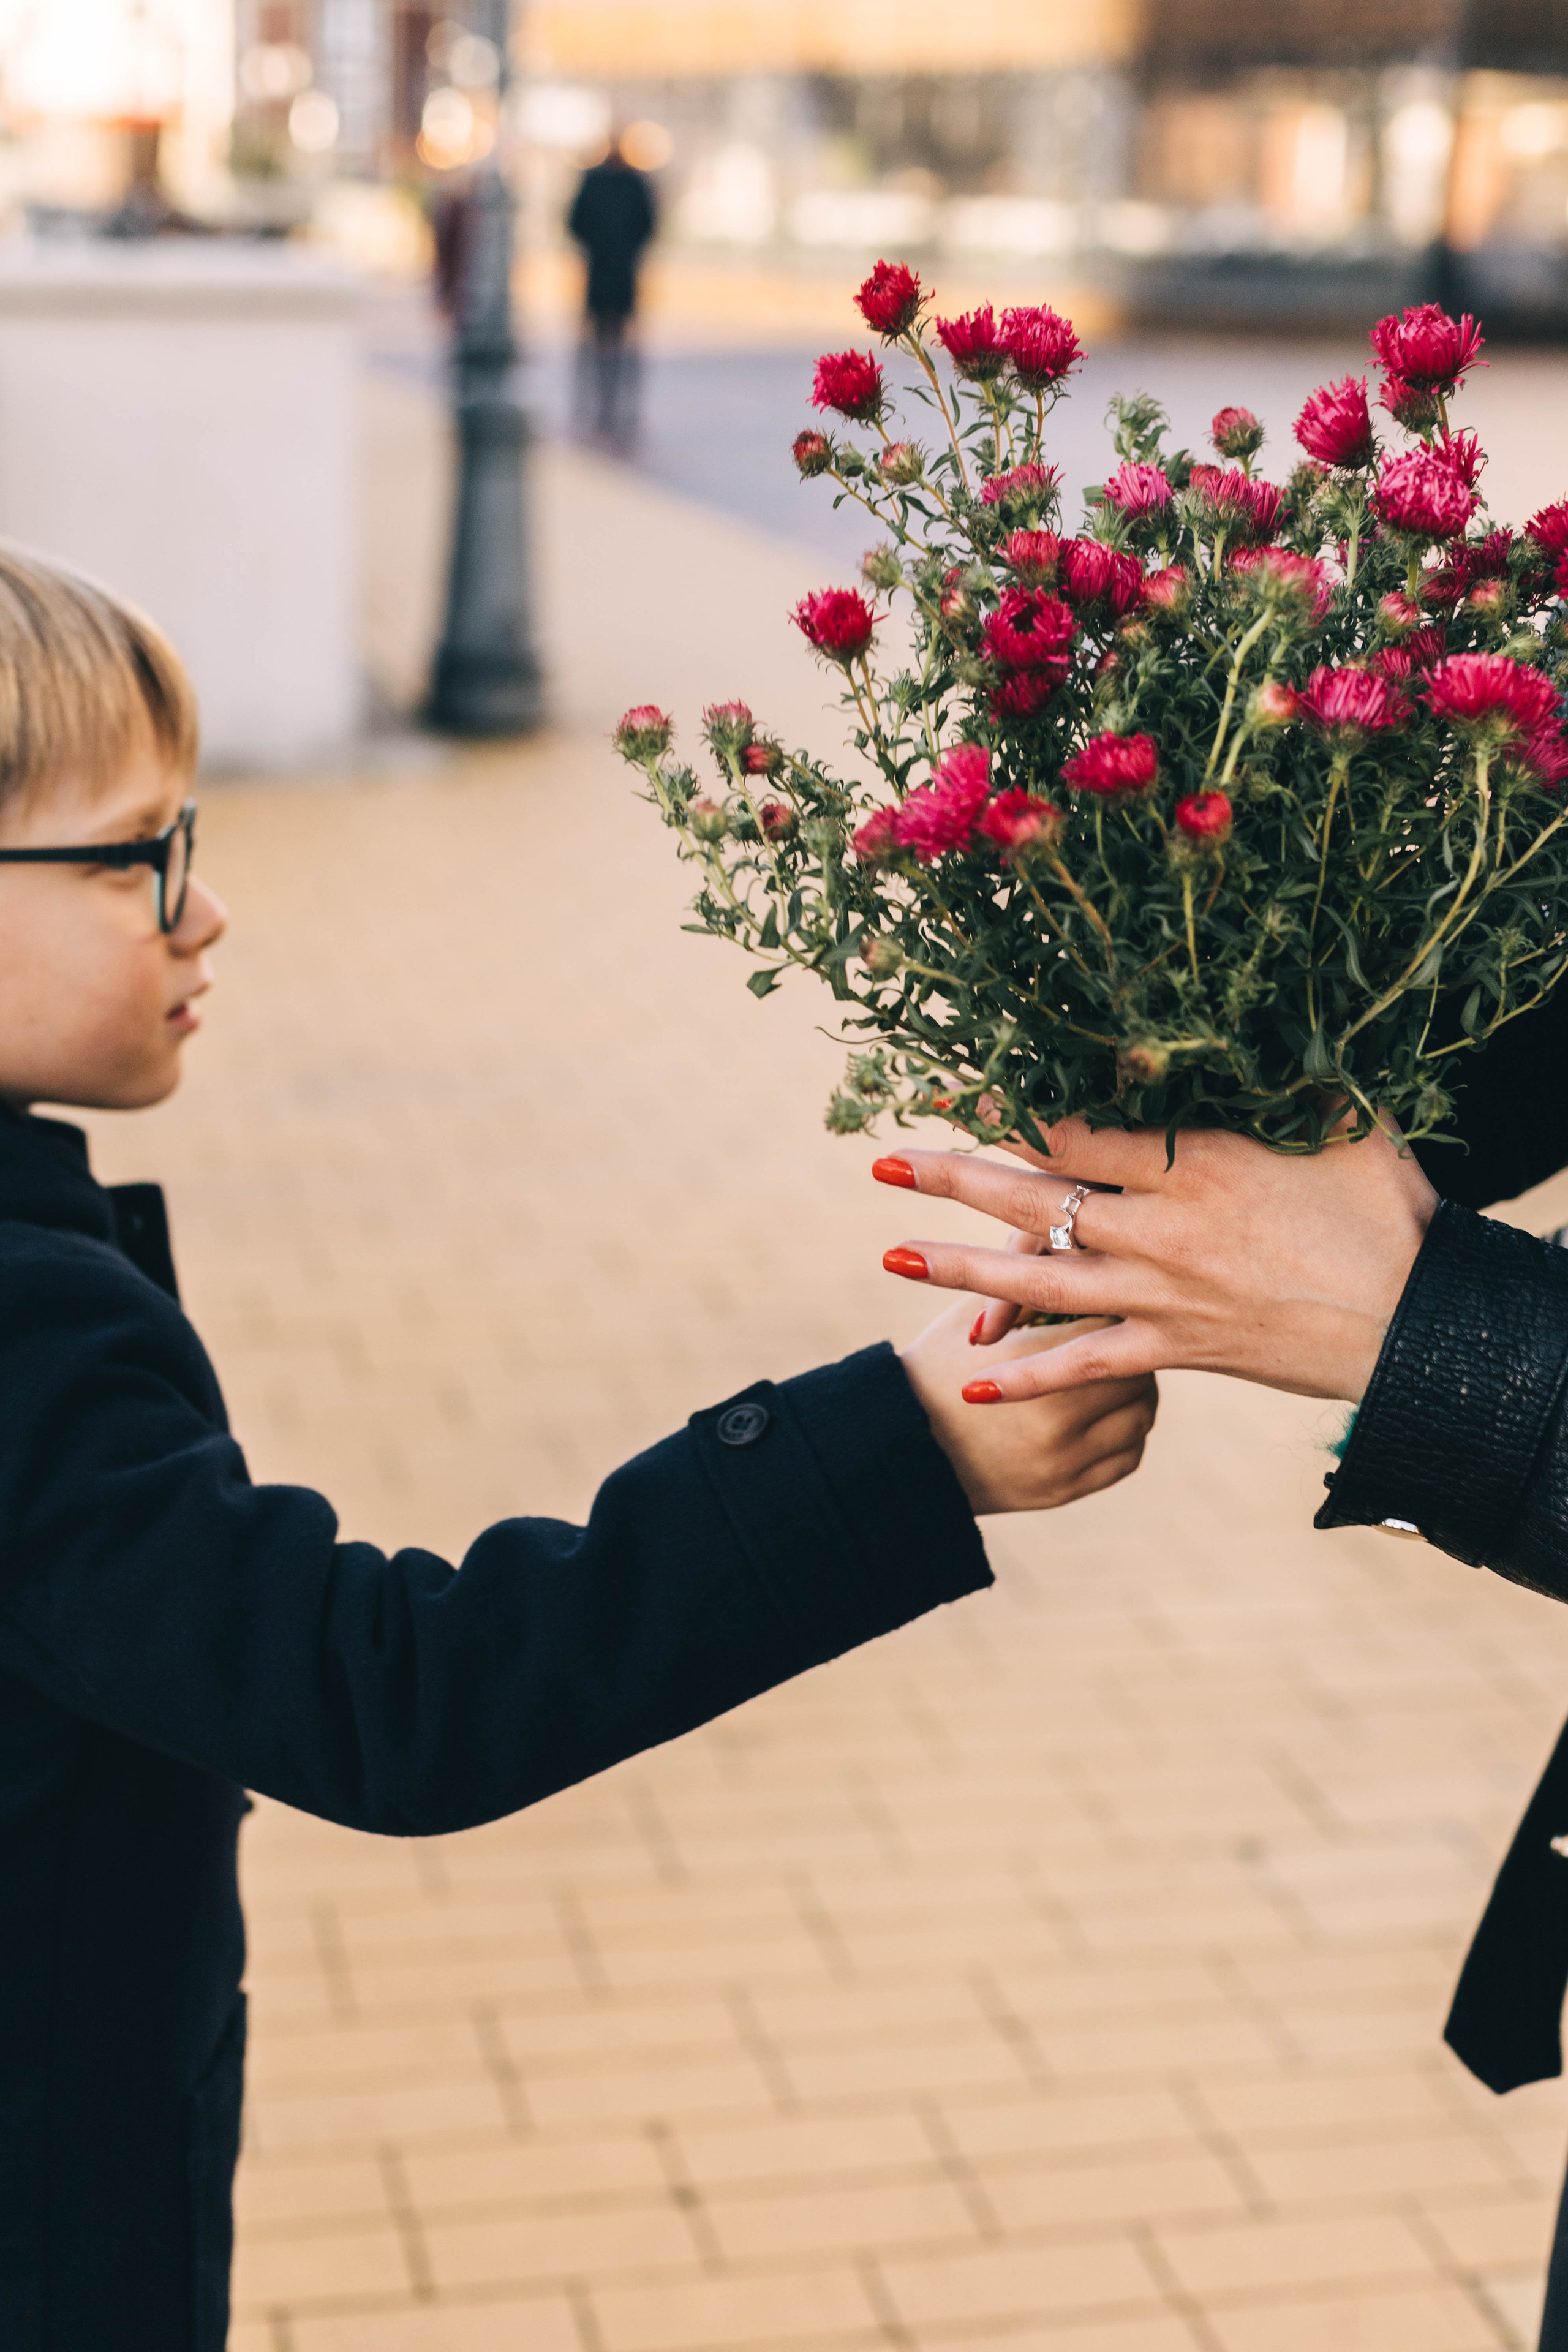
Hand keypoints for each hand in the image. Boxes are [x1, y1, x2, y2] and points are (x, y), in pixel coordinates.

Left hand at [877, 1113, 1437, 1406]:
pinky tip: (968, 1379)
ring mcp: (1161, 1296)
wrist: (1418, 1323)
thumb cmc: (1386, 1210)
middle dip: (951, 1177)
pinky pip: (1083, 1365)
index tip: (956, 1083)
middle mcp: (1161, 1229)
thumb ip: (1274, 1076)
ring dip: (957, 1270)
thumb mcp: (1337, 1119)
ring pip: (1037, 1282)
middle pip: (1034, 1199)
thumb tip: (1244, 1016)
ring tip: (890, 1256)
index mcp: (1195, 1162)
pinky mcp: (1175, 1352)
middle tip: (880, 1160)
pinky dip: (1025, 1376)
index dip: (1008, 1106)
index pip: (1076, 1128)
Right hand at [899, 1294, 1157, 1512]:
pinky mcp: (1067, 1490)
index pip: (1106, 1319)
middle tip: (1116, 1328)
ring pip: (1141, 1413)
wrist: (899, 1449)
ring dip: (1132, 1389)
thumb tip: (1078, 1248)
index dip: (1107, 1299)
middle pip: (1134, 1367)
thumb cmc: (934, 1368)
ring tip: (1112, 1370)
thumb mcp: (971, 1317)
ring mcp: (1065, 1463)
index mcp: (1030, 1367)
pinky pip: (1127, 1454)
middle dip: (1126, 1345)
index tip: (1103, 1291)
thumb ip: (1026, 1285)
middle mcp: (1057, 1421)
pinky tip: (1106, 1411)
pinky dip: (1124, 1431)